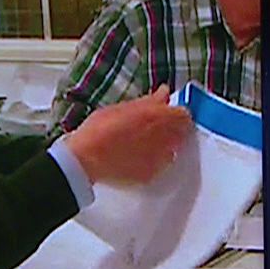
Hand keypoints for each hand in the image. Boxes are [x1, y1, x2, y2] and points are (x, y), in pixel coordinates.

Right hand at [63, 85, 192, 185]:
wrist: (85, 159)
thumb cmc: (98, 130)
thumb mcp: (122, 107)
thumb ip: (148, 101)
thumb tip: (163, 94)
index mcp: (157, 116)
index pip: (184, 113)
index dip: (176, 113)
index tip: (169, 113)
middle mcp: (163, 138)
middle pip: (182, 132)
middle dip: (174, 128)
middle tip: (157, 127)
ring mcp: (159, 158)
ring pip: (174, 149)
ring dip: (166, 144)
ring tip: (146, 143)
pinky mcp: (152, 174)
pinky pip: (161, 165)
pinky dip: (154, 161)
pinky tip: (139, 157)